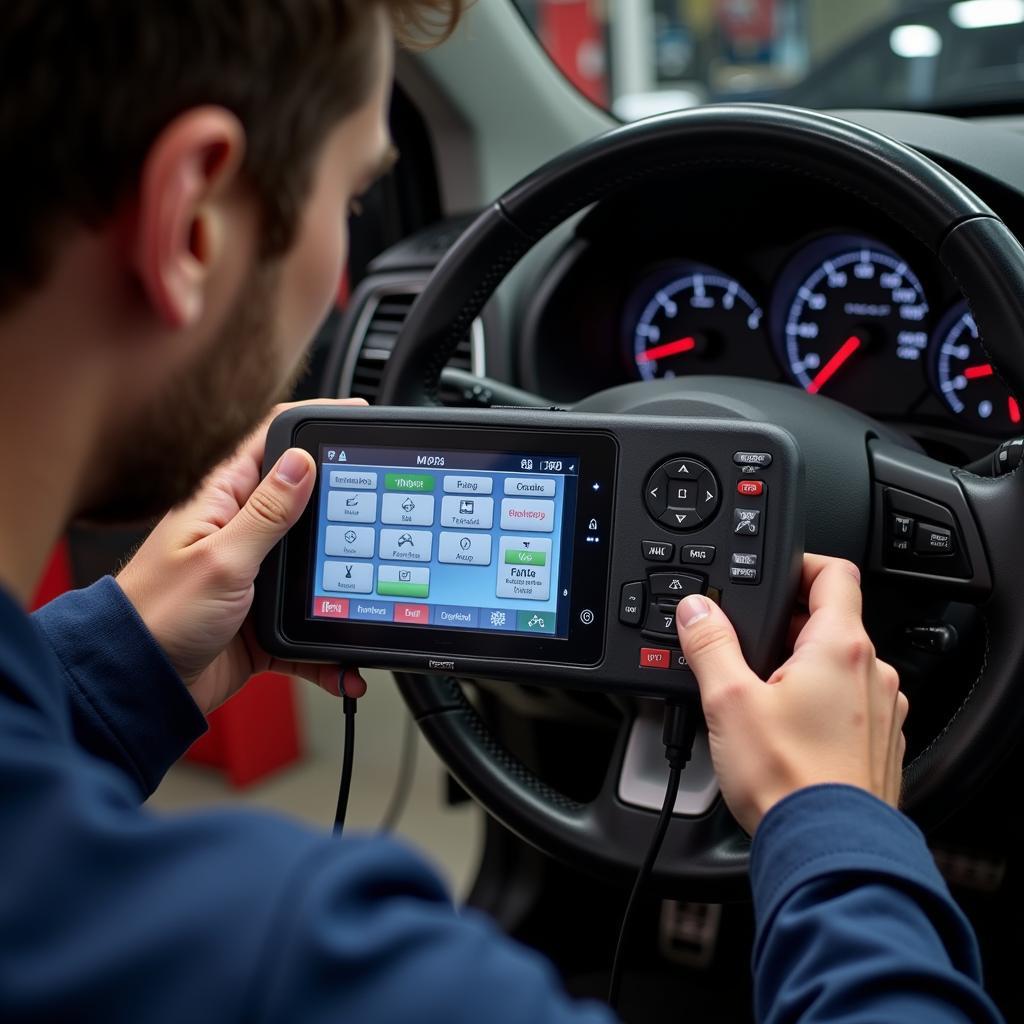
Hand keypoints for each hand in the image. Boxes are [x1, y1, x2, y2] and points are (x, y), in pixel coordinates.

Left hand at [117, 399, 367, 715]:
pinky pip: (311, 630)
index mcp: (224, 503)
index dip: (312, 423)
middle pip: (308, 504)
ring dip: (344, 589)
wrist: (137, 686)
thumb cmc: (158, 615)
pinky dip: (329, 651)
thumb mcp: (221, 559)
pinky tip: (347, 666)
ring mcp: (256, 579)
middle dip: (348, 511)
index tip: (356, 416)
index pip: (273, 444)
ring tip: (371, 596)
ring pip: (317, 571)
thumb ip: (267, 513)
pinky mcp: (264, 623)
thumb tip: (302, 462)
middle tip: (384, 514)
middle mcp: (243, 535)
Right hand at [675, 554, 906, 834]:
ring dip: (804, 668)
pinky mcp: (880, 745)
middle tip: (746, 648)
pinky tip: (788, 732)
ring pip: (840, 666)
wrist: (827, 850)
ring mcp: (883, 711)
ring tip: (761, 696)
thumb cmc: (787, 780)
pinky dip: (822, 705)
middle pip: (831, 621)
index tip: (773, 575)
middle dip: (787, 626)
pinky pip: (851, 706)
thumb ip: (709, 644)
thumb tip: (696, 609)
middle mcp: (873, 673)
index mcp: (840, 648)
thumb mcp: (728, 701)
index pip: (834, 573)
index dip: (800, 564)